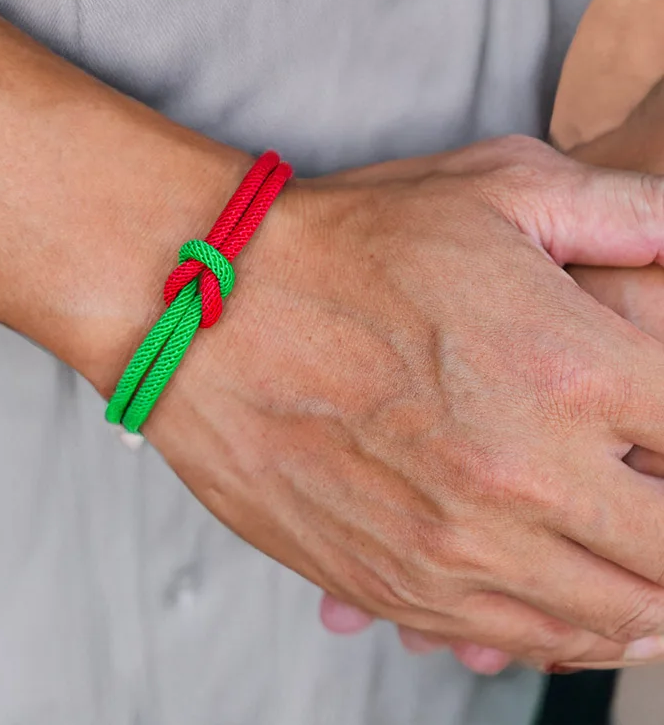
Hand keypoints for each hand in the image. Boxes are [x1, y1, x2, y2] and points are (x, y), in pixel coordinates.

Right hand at [141, 134, 663, 669]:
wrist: (209, 310)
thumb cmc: (343, 246)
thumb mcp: (495, 186)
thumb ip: (628, 210)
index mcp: (569, 369)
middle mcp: (524, 476)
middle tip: (658, 500)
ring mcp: (456, 545)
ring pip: (612, 619)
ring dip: (648, 600)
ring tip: (640, 568)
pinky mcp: (396, 582)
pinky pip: (519, 641)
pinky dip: (566, 632)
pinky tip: (568, 597)